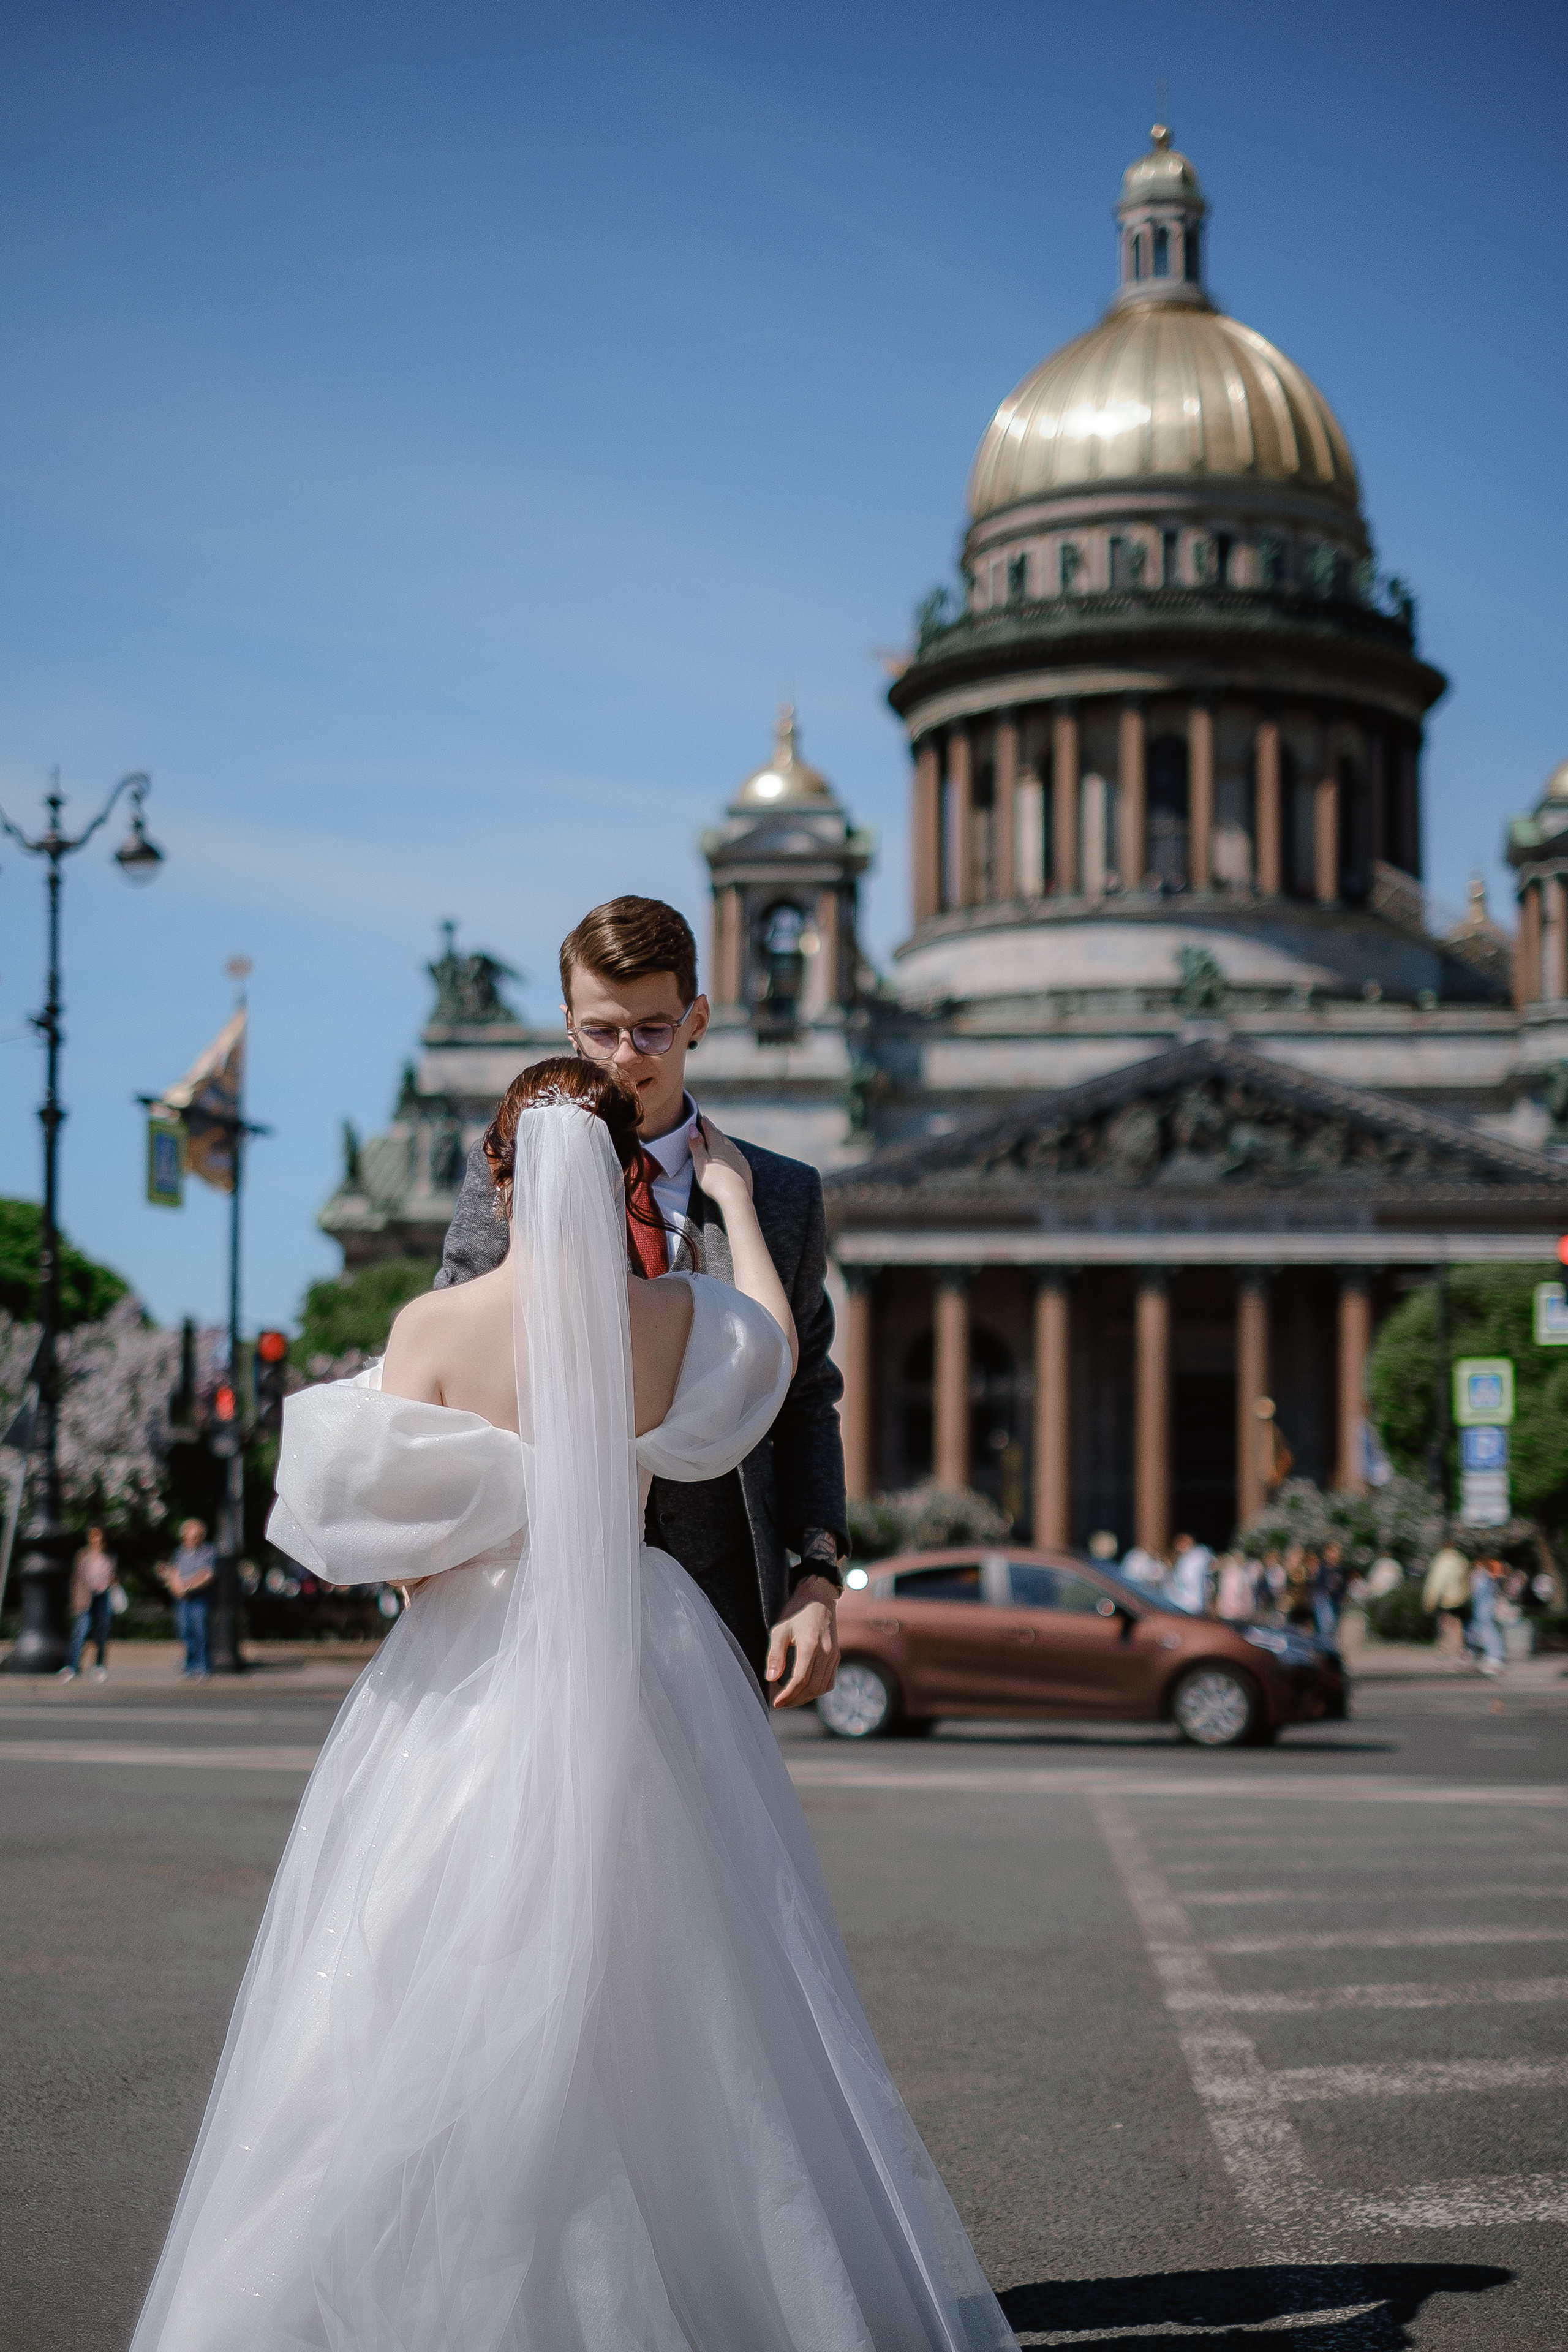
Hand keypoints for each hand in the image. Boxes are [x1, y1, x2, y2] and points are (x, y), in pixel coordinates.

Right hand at [689, 1116, 752, 1204]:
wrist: (736, 1197)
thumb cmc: (714, 1181)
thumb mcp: (700, 1162)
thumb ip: (697, 1145)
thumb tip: (693, 1128)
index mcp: (718, 1146)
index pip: (711, 1131)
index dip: (705, 1124)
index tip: (702, 1118)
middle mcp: (731, 1149)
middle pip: (721, 1136)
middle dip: (714, 1130)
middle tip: (709, 1125)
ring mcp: (739, 1159)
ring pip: (730, 1145)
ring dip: (723, 1139)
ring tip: (719, 1137)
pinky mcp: (745, 1168)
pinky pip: (737, 1155)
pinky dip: (731, 1150)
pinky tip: (732, 1154)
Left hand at [765, 1574, 839, 1708]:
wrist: (819, 1596)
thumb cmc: (797, 1611)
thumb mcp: (780, 1629)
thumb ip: (775, 1655)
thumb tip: (771, 1678)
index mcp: (811, 1645)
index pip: (800, 1680)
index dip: (787, 1695)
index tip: (775, 1702)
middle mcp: (826, 1653)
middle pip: (812, 1688)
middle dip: (794, 1700)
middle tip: (779, 1703)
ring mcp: (834, 1655)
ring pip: (822, 1687)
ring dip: (805, 1698)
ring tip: (789, 1699)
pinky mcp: (836, 1656)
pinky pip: (829, 1681)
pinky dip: (817, 1690)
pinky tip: (804, 1690)